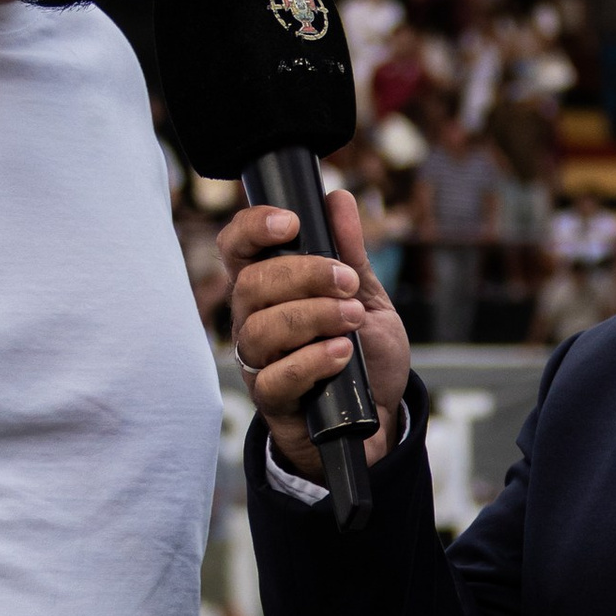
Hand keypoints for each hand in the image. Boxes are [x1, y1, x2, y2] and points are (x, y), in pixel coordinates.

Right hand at [222, 188, 412, 481]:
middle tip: (348, 282)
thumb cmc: (362, 354)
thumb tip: (338, 200)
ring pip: (261, 330)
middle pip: (250, 285)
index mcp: (268, 287)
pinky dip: (312, 361)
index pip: (238, 248)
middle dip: (303, 275)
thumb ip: (350, 254)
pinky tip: (342, 353)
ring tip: (353, 318)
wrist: (377, 416)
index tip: (292, 222)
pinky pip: (276, 378)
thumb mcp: (365, 297)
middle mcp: (252, 320)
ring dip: (313, 316)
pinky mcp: (272, 400)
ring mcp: (258, 361)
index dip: (253, 228)